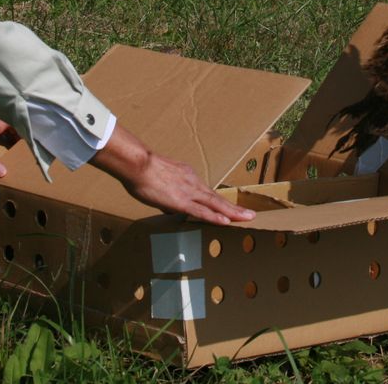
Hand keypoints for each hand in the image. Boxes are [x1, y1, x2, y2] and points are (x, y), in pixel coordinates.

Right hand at [90, 126, 254, 224]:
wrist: (138, 164)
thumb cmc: (143, 170)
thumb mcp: (161, 178)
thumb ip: (168, 191)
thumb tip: (169, 204)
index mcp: (187, 177)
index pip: (206, 193)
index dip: (219, 202)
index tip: (229, 209)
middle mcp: (193, 184)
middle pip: (217, 198)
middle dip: (234, 208)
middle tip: (249, 215)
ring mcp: (189, 192)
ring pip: (215, 204)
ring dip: (232, 213)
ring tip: (247, 218)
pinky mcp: (181, 202)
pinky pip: (201, 211)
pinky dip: (214, 217)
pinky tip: (225, 222)